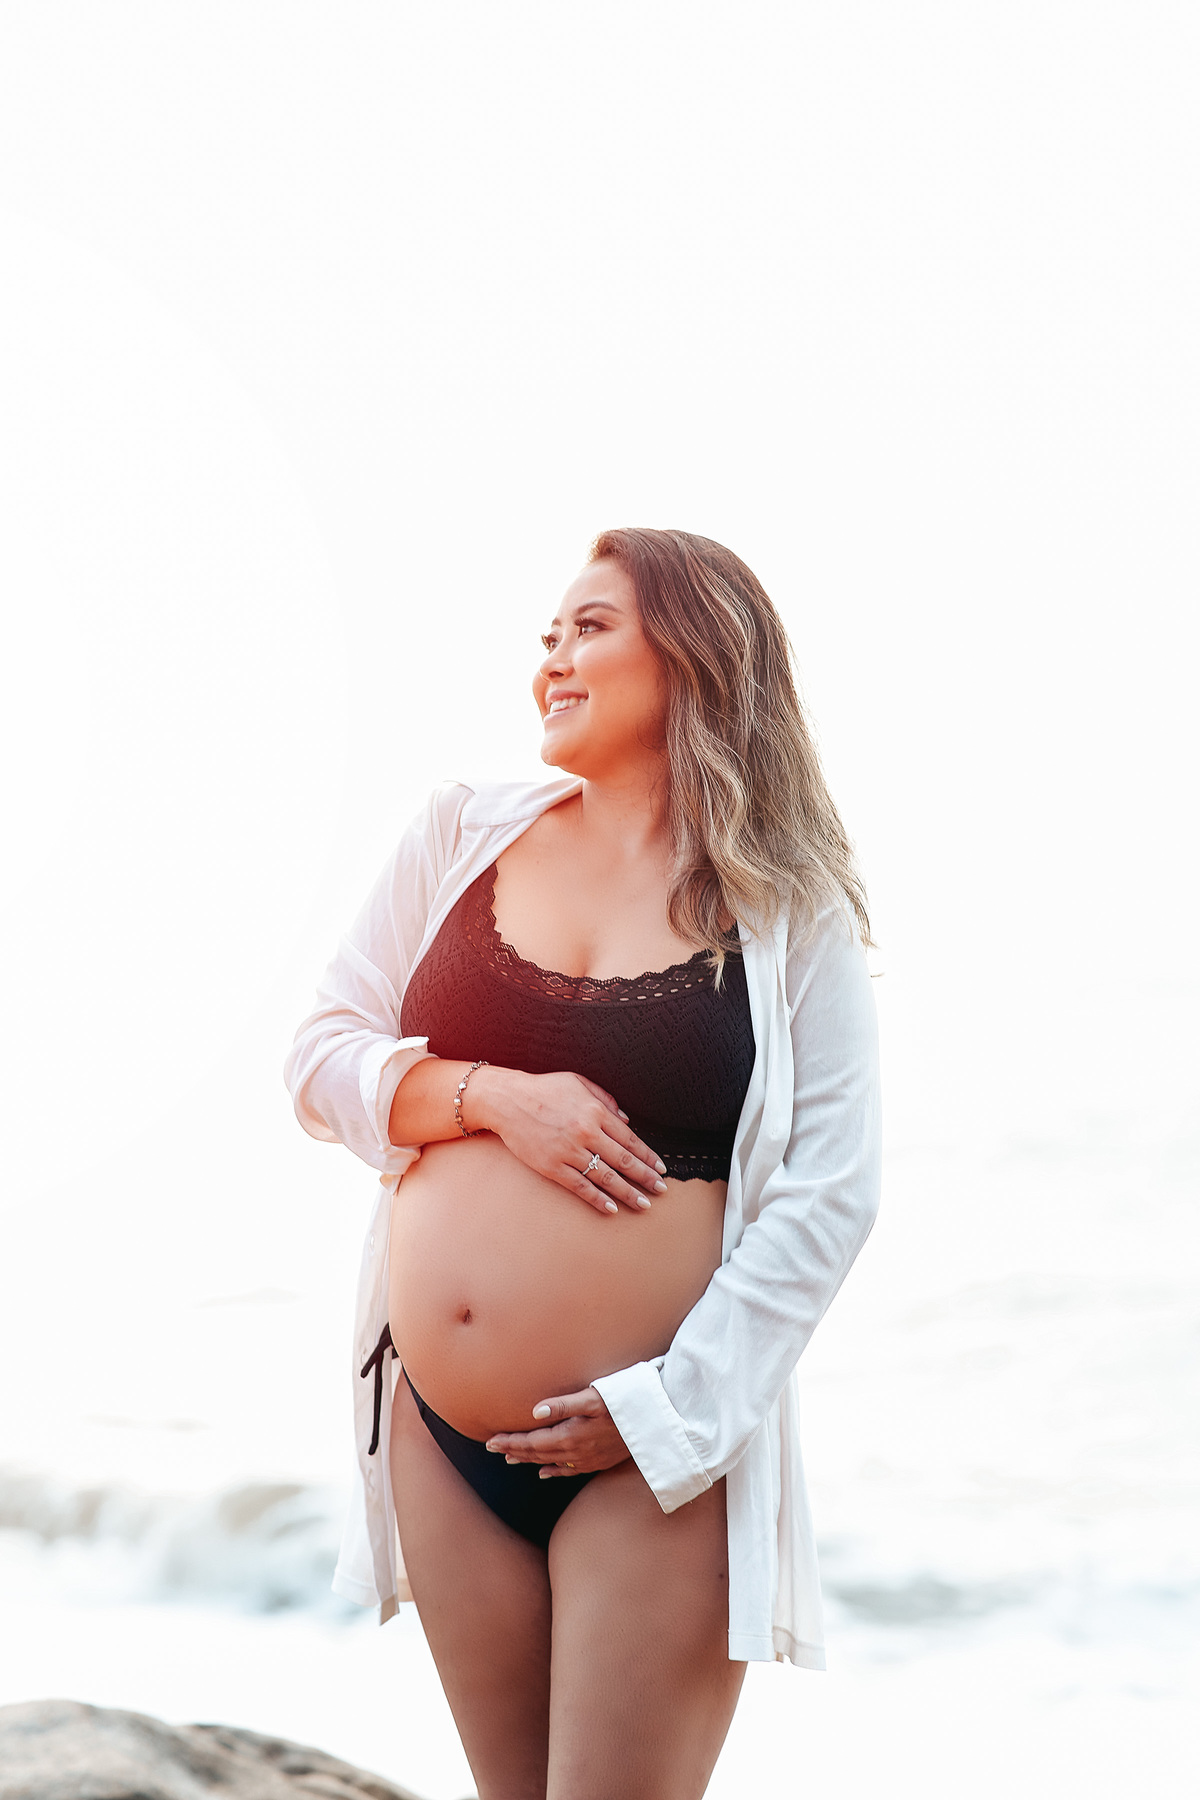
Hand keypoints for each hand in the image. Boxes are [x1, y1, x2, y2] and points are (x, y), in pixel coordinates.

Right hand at [468, 1067, 666, 1214]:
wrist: (506, 1100)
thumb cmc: (542, 1088)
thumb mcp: (577, 1082)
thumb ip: (605, 1098)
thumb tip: (626, 1120)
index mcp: (595, 1111)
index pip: (630, 1139)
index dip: (648, 1156)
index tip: (661, 1168)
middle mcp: (586, 1132)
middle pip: (624, 1160)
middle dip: (646, 1177)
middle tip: (661, 1190)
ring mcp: (569, 1151)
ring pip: (605, 1176)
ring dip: (628, 1192)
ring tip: (644, 1204)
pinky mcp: (552, 1166)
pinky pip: (579, 1186)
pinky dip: (597, 1198)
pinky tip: (611, 1208)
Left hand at [485, 1387, 630, 1476]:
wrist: (655, 1423)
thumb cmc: (625, 1402)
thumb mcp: (594, 1397)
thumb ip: (563, 1404)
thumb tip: (535, 1412)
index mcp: (570, 1435)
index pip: (532, 1441)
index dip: (510, 1441)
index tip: (491, 1440)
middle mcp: (576, 1452)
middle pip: (537, 1454)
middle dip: (513, 1450)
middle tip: (492, 1448)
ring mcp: (587, 1460)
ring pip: (550, 1463)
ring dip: (529, 1460)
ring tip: (510, 1457)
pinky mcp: (598, 1462)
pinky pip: (568, 1471)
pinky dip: (552, 1471)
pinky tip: (544, 1473)